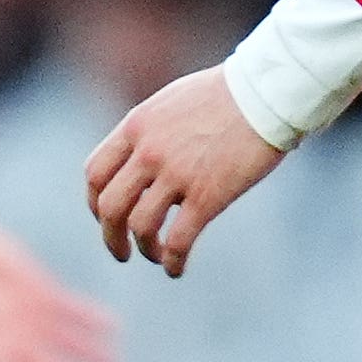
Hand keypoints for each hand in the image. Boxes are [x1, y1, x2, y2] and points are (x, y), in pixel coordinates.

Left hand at [82, 66, 287, 276]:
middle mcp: (149, 151)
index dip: (94, 202)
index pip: (95, 173)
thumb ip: (149, 131)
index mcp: (137, 126)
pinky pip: (178, 240)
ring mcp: (176, 174)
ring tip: (155, 256)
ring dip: (143, 249)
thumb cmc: (226, 94)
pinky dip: (173, 261)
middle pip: (110, 206)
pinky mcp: (207, 195)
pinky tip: (176, 269)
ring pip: (140, 227)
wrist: (266, 92)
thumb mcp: (172, 102)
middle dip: (110, 236)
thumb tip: (139, 159)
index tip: (105, 217)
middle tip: (120, 252)